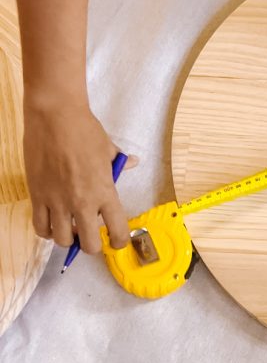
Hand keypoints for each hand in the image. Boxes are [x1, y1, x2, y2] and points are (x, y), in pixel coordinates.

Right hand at [23, 99, 135, 253]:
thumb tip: (133, 163)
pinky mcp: (37, 196)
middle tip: (91, 236)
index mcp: (105, 192)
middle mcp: (82, 202)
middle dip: (92, 246)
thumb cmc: (85, 131)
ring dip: (68, 239)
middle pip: (88, 244)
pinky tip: (52, 223)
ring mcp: (57, 201)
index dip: (119, 242)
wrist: (55, 116)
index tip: (117, 242)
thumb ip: (120, 162)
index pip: (117, 231)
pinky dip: (47, 231)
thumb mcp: (109, 149)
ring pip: (61, 240)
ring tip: (70, 229)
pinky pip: (40, 227)